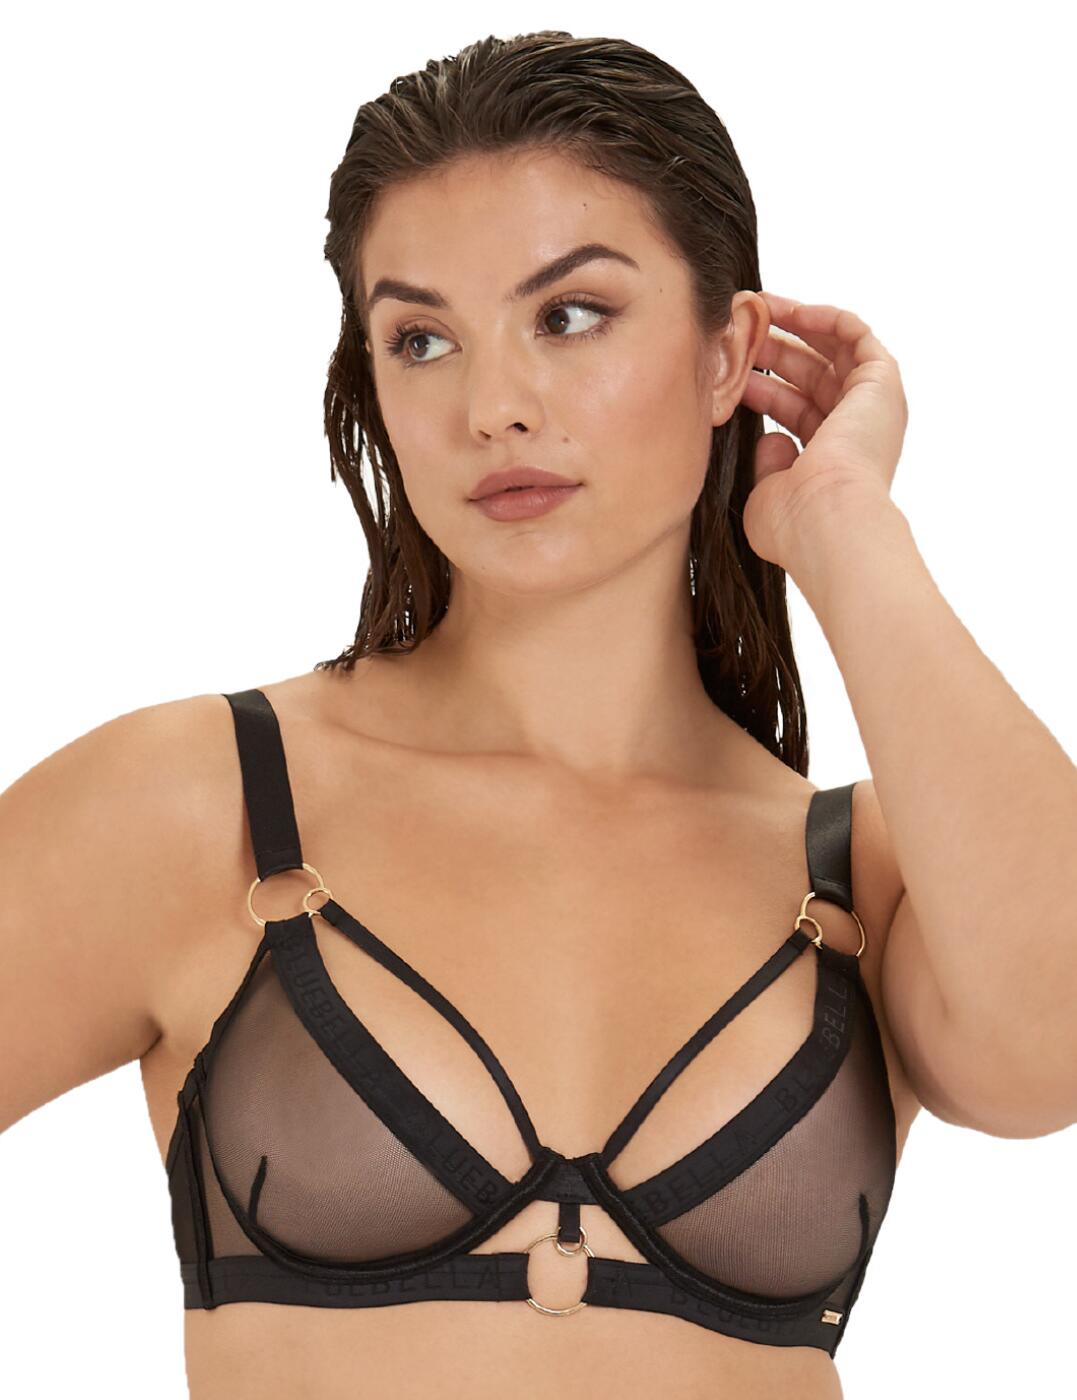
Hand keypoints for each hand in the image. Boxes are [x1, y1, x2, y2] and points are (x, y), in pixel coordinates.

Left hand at [738, 292, 908, 571]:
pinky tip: (788, 310)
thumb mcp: (768, 493)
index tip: (727, 368)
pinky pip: (856, 334)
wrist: (825, 517)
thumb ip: (769, 465)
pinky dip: (824, 318)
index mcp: (831, 460)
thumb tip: (770, 440)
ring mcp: (872, 406)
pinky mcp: (882, 382)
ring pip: (833, 350)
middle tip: (736, 329)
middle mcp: (855, 431)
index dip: (761, 386)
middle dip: (772, 350)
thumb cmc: (794, 521)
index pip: (794, 410)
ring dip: (795, 326)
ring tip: (755, 306)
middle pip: (812, 376)